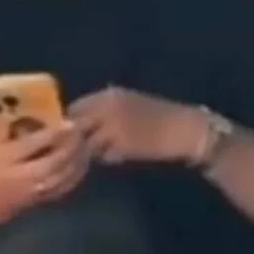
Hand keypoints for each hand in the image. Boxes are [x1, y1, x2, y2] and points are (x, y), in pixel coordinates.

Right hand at [0, 122, 88, 232]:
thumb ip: (5, 129)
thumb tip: (32, 111)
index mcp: (2, 158)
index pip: (32, 144)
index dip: (54, 133)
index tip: (71, 122)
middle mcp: (18, 177)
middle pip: (52, 162)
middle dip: (71, 147)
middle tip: (83, 132)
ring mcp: (29, 192)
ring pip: (61, 177)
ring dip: (78, 161)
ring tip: (87, 145)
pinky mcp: (35, 203)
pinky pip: (61, 190)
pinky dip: (75, 177)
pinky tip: (82, 164)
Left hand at [67, 86, 203, 163]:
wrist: (184, 129)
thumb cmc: (158, 117)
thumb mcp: (129, 105)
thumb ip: (103, 112)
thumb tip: (76, 125)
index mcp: (109, 94)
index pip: (74, 108)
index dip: (69, 122)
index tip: (71, 134)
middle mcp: (108, 107)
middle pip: (75, 126)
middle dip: (75, 139)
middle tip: (80, 150)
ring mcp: (114, 127)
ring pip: (87, 144)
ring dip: (90, 151)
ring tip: (101, 154)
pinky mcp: (123, 145)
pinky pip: (104, 156)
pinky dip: (108, 159)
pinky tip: (119, 157)